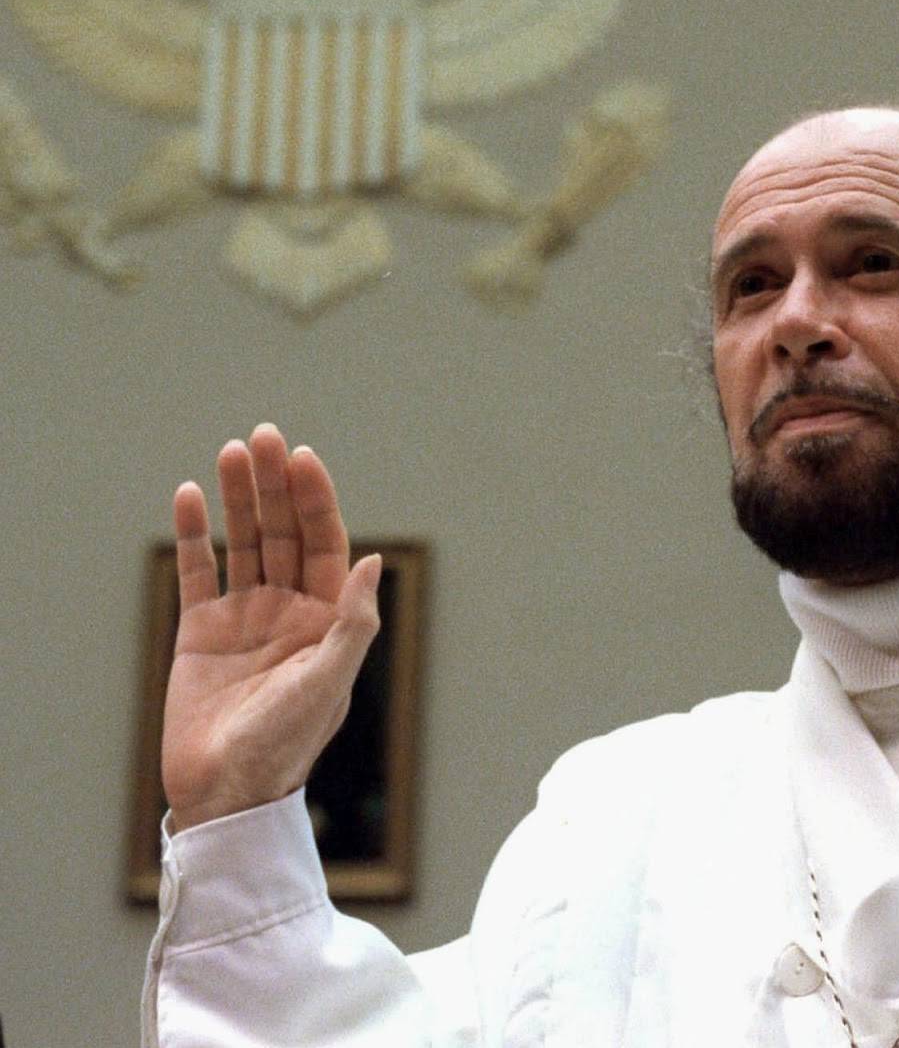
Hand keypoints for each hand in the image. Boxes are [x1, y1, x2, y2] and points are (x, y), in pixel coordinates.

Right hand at [162, 423, 381, 831]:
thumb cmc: (286, 743)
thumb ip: (353, 621)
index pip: (325, 542)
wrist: (226, 792)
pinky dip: (196, 533)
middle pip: (283, 531)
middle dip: (276, 485)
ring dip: (238, 497)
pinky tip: (192, 494)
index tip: (303, 458)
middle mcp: (288, 609)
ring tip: (231, 452)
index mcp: (327, 617)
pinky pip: (200, 570)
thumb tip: (377, 561)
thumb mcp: (329, 680)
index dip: (316, 499)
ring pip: (243, 541)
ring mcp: (244, 616)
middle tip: (264, 437)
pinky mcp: (201, 631)